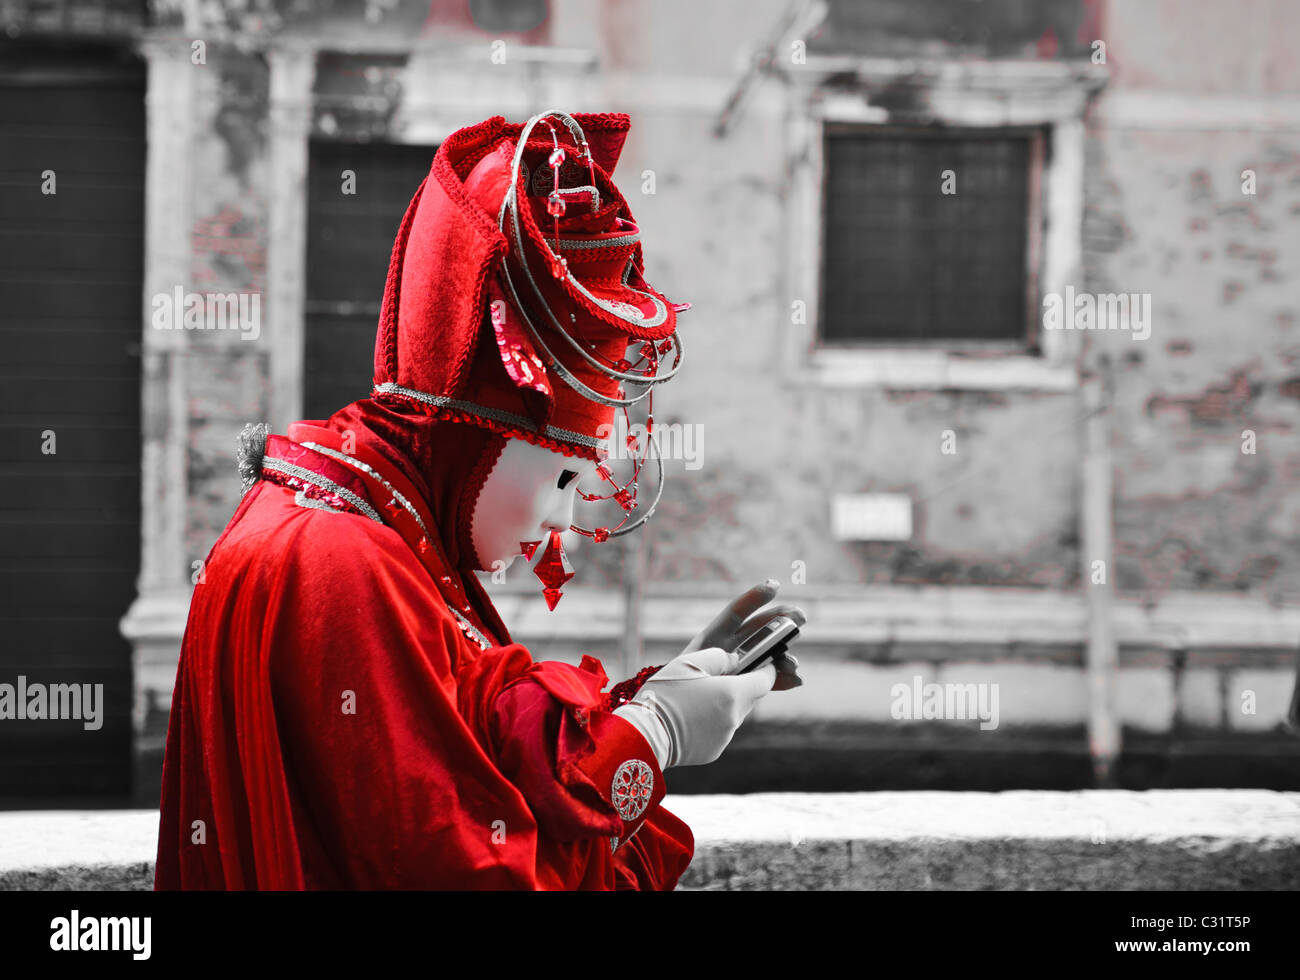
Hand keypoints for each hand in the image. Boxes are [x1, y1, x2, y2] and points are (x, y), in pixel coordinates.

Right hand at [614, 647, 775, 767]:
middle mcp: (734, 718)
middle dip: (738, 687)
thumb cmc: (664, 693)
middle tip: (716, 679)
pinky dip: (711, 723)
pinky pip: (719, 731)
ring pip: (733, 715)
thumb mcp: (689, 662)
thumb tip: (734, 661)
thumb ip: (719, 657)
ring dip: (723, 706)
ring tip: (695, 699)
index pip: (765, 681)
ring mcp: (725, 737)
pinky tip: (689, 718)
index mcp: (733, 694)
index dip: (766, 670)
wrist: (644, 734)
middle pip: (748, 698)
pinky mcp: (714, 752)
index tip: (762, 662)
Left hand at [684, 578, 804, 689]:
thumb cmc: (681, 689)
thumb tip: (762, 667)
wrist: (672, 720)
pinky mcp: (745, 686)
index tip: (775, 586)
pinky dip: (781, 680)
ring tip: (794, 664)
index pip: (736, 612)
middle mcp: (729, 648)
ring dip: (785, 657)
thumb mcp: (700, 672)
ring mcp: (739, 667)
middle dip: (781, 621)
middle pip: (759, 629)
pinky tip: (796, 680)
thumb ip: (727, 666)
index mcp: (712, 638)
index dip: (754, 597)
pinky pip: (767, 680)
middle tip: (801, 617)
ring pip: (768, 655)